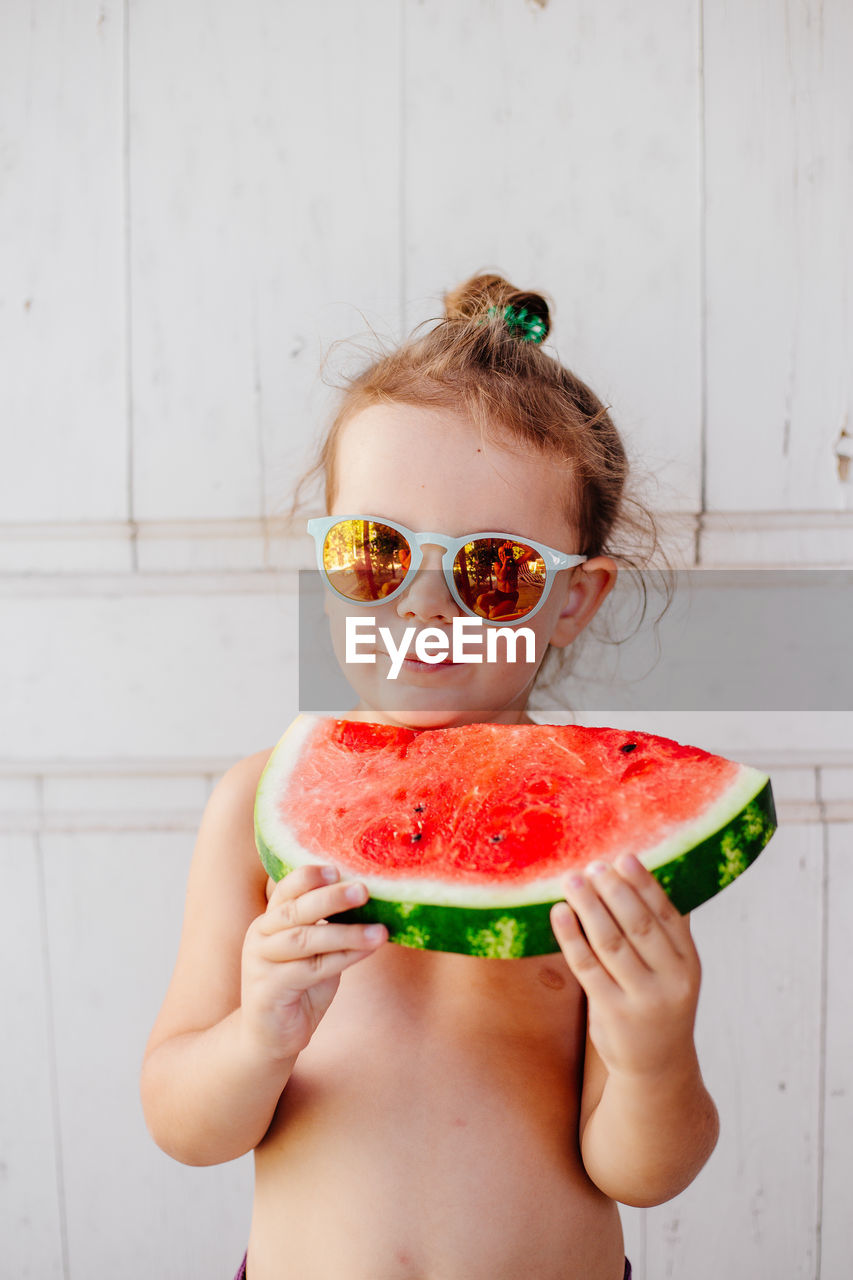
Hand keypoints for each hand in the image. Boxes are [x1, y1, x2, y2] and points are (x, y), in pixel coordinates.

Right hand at [241, 864, 386, 1061]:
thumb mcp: (313, 950)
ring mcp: (261, 962)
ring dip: (346, 933)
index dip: (309, 877)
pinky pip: (312, 970)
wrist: (269, 1036)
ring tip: (380, 931)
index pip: (286, 889)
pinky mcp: (269, 989)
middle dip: (331, 899)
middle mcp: (260, 935)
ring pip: (305, 940)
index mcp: (270, 920)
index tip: (338, 869)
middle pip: (295, 910)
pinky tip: (367, 951)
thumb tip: (369, 899)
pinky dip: (343, 958)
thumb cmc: (298, 986)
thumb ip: (328, 926)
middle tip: (363, 891)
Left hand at [550, 854, 701, 1080]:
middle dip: (613, 890)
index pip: (666, 914)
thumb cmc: (660, 1005)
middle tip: (592, 865)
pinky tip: (559, 913)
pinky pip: (587, 966)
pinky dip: (571, 936)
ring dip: (588, 906)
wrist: (658, 1069)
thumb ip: (664, 933)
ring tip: (572, 880)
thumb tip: (640, 878)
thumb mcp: (676, 972)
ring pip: (610, 942)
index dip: (643, 884)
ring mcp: (642, 998)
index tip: (623, 857)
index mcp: (689, 963)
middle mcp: (671, 980)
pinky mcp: (612, 1012)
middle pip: (638, 924)